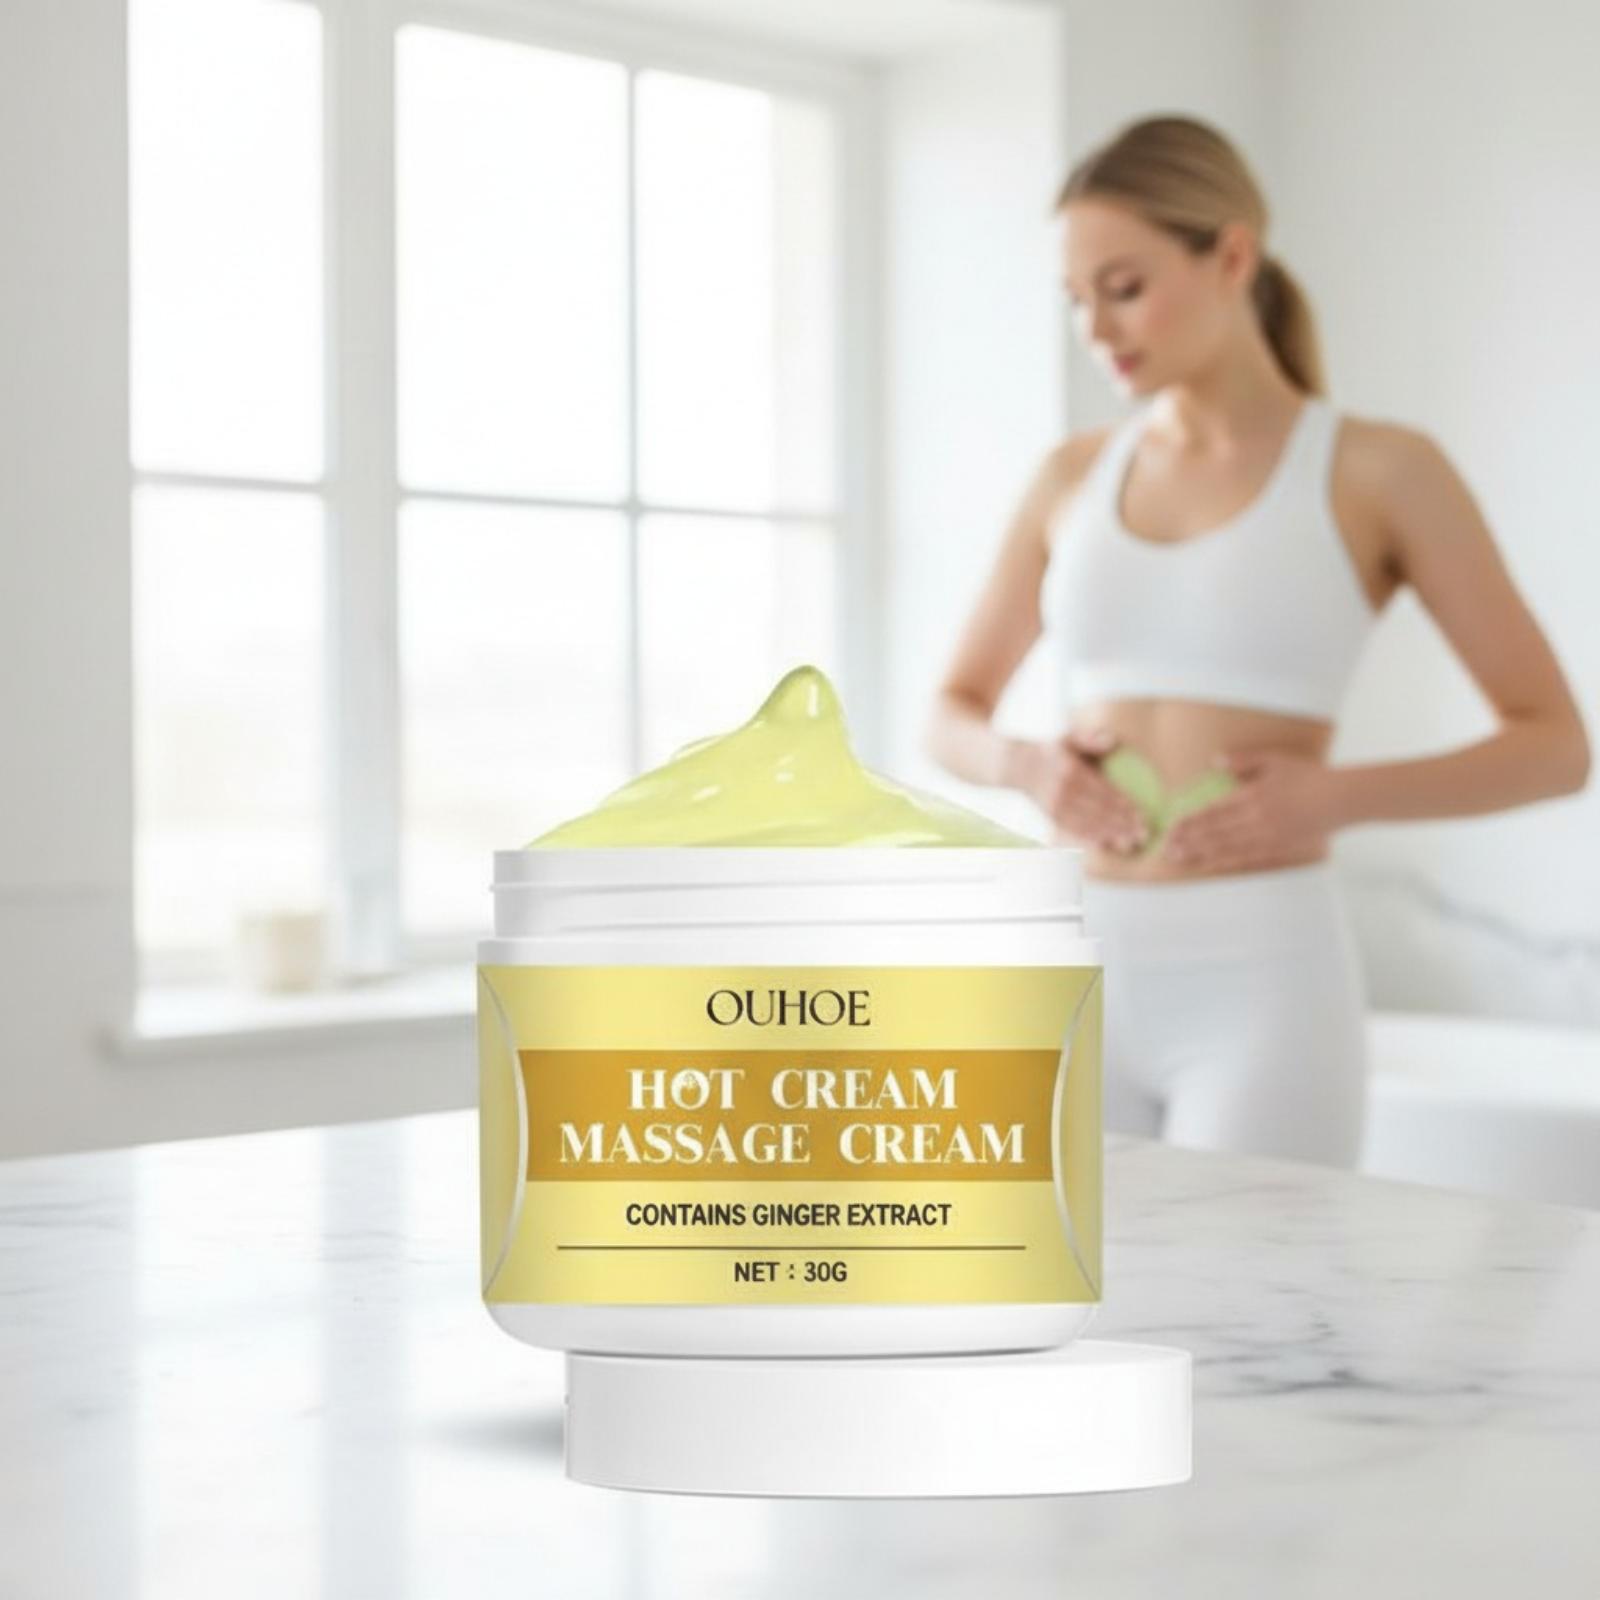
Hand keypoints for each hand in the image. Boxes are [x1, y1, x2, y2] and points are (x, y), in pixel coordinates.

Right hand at [1012, 729, 1149, 853]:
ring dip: (1110, 835)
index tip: (1142, 815)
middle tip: (1143, 835)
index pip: (1104, 791)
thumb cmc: (1051, 751)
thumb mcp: (1068, 738)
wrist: (1016, 765)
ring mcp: (1056, 807)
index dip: (1124, 805)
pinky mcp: (1050, 817)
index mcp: (1071, 771)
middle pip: (1099, 811)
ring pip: (1088, 824)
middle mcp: (1063, 791)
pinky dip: (1089, 839)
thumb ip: (1089, 738)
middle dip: (1123, 825)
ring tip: (1130, 843)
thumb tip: (1113, 740)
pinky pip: (1072, 830)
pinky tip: (1105, 844)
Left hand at [1162, 748, 1339, 870]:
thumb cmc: (1308, 776)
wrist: (1341, 800)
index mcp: (1254, 797)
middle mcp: (1257, 821)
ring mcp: (1268, 838)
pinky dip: (1225, 863)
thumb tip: (1215, 761)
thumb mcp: (1274, 760)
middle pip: (1215, 834)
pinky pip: (1246, 859)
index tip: (1171, 828)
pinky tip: (1209, 866)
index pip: (1214, 812)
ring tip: (1178, 861)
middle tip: (1164, 850)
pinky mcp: (1278, 850)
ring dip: (1200, 855)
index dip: (1191, 822)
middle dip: (1188, 843)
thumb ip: (1243, 760)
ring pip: (1226, 850)